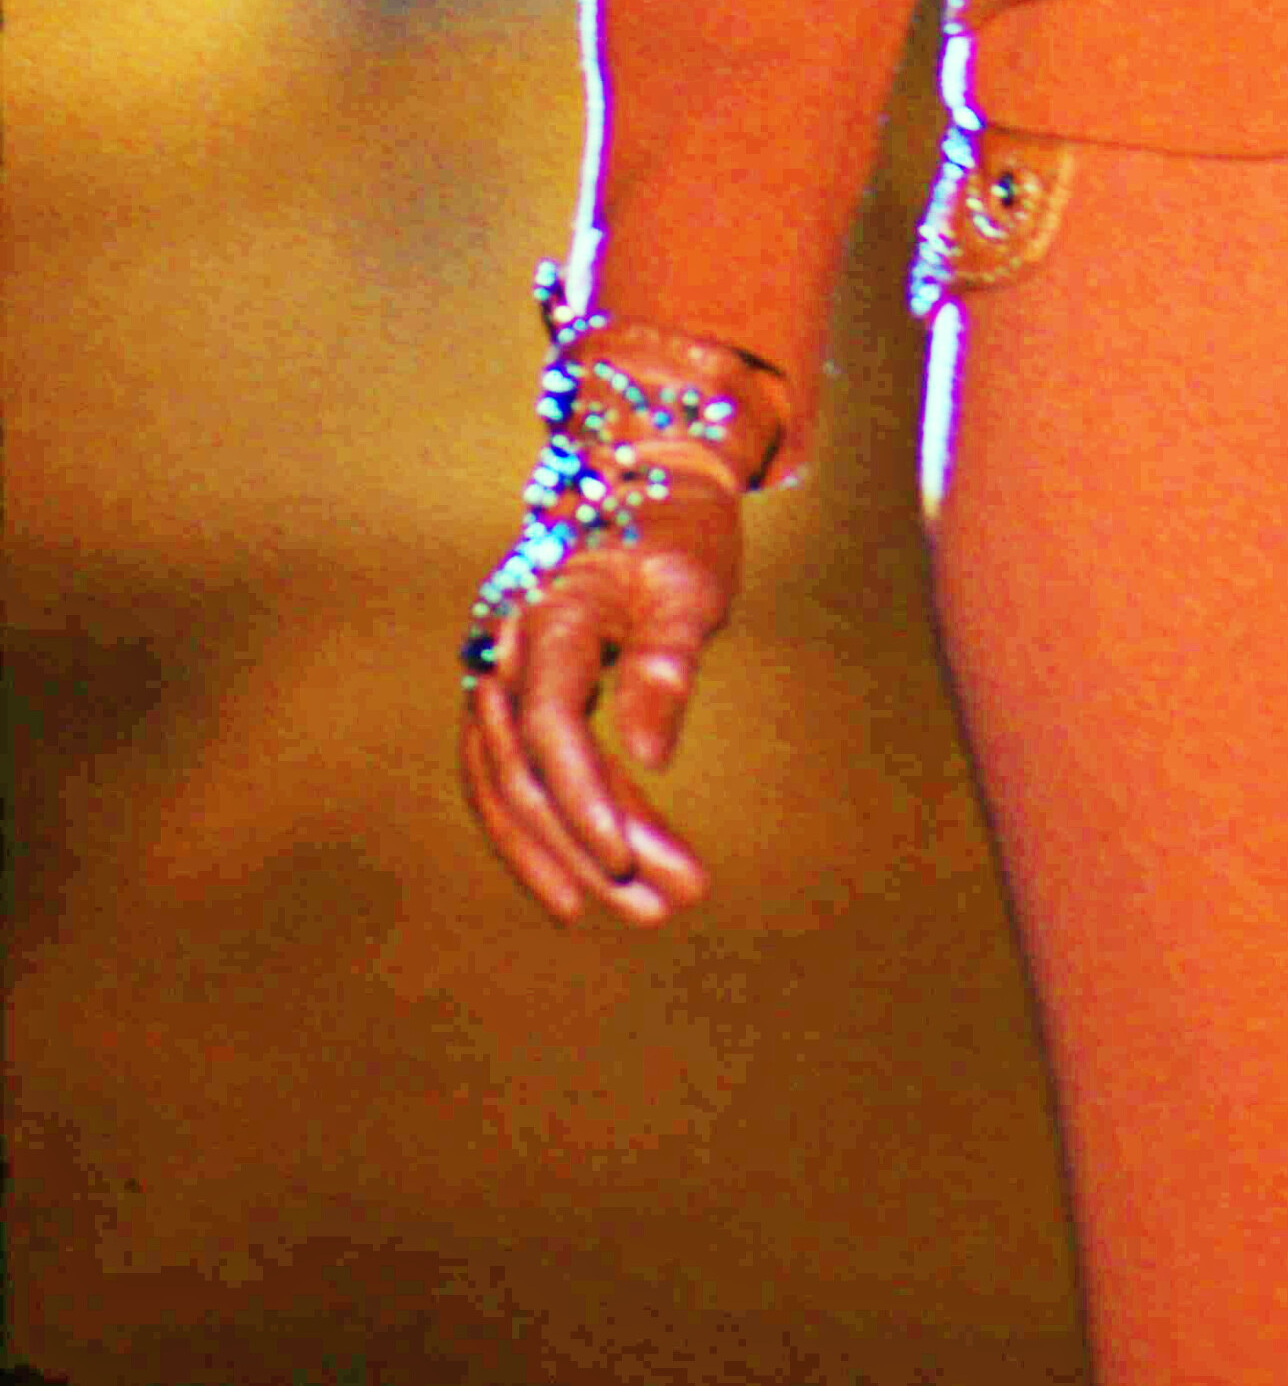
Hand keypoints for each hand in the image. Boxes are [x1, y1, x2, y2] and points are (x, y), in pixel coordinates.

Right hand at [457, 271, 786, 926]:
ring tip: (641, 911)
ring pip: (506, 781)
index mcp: (549, 612)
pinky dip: (543, 825)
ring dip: (562, 852)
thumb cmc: (676, 529)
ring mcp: (499, 668)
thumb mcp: (690, 587)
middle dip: (584, 845)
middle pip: (523, 768)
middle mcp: (505, 644)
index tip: (628, 861)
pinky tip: (589, 878)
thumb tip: (651, 759)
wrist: (640, 474)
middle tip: (661, 906)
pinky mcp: (512, 690)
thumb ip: (665, 666)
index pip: (549, 724)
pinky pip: (511, 771)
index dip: (582, 799)